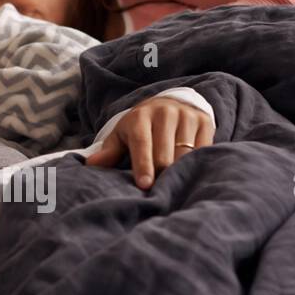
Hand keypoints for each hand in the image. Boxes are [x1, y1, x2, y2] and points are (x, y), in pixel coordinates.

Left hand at [84, 97, 215, 188]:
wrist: (170, 104)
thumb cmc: (141, 126)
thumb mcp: (123, 135)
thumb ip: (109, 151)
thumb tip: (91, 165)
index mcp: (142, 116)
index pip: (142, 143)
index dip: (143, 165)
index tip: (144, 185)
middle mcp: (166, 112)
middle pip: (165, 152)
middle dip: (161, 174)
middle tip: (158, 191)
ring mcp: (187, 116)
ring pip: (185, 153)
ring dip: (179, 172)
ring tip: (173, 186)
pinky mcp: (204, 122)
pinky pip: (202, 150)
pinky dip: (196, 164)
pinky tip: (189, 174)